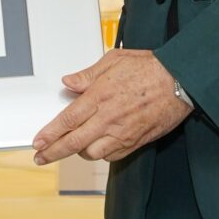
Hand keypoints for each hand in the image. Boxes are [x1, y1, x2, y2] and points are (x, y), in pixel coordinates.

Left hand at [32, 49, 192, 163]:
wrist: (180, 81)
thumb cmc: (150, 68)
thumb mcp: (114, 60)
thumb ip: (88, 75)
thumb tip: (69, 82)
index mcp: (100, 96)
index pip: (67, 120)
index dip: (49, 134)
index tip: (38, 141)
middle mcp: (108, 118)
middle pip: (73, 142)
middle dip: (53, 152)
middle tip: (41, 157)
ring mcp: (122, 133)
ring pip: (92, 153)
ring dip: (79, 152)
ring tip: (73, 147)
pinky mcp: (136, 141)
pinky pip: (112, 156)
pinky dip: (102, 154)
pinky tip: (98, 147)